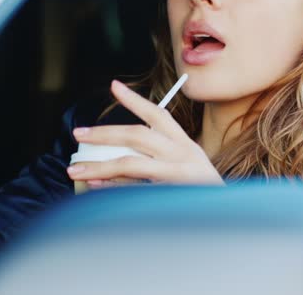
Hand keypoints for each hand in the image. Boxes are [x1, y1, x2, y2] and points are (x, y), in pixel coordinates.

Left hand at [67, 80, 224, 187]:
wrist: (228, 216)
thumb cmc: (200, 188)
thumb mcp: (187, 162)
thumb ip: (159, 153)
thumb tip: (118, 148)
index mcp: (183, 142)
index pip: (157, 114)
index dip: (134, 100)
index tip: (114, 86)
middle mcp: (181, 154)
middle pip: (137, 135)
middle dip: (104, 133)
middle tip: (78, 133)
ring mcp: (176, 176)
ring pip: (131, 163)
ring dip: (99, 166)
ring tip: (74, 168)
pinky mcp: (170, 197)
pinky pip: (133, 190)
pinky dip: (111, 187)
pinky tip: (93, 186)